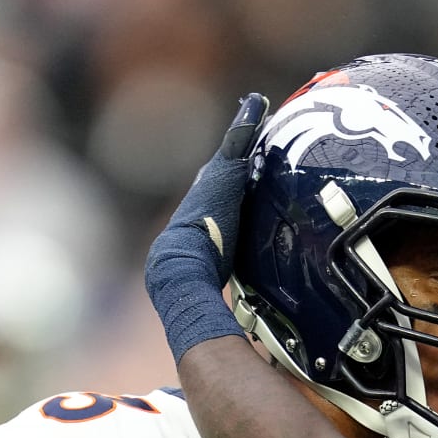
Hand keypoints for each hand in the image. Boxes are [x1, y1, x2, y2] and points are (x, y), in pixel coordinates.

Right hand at [145, 93, 267, 361]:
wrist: (180, 273)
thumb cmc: (197, 288)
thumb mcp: (218, 287)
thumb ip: (227, 298)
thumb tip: (239, 336)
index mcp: (204, 221)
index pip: (219, 198)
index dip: (228, 186)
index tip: (237, 174)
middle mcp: (205, 197)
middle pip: (224, 168)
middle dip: (236, 148)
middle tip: (250, 122)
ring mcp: (212, 185)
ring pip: (232, 153)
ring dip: (242, 129)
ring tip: (255, 106)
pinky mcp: (221, 175)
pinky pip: (238, 143)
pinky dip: (246, 122)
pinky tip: (257, 102)